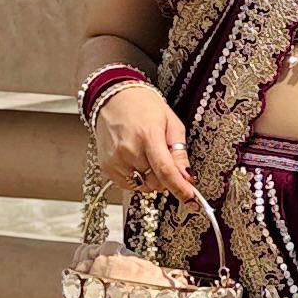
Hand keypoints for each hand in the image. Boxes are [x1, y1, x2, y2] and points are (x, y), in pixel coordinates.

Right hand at [92, 83, 196, 202]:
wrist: (113, 98)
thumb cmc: (143, 107)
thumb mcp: (171, 123)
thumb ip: (179, 152)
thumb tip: (187, 177)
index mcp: (148, 135)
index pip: (165, 170)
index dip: (179, 188)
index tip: (191, 199)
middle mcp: (128, 150)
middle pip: (156, 181)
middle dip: (166, 177)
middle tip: (163, 157)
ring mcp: (115, 160)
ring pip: (144, 185)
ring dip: (151, 177)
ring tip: (146, 154)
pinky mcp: (106, 167)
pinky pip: (130, 184)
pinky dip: (137, 177)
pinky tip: (135, 159)